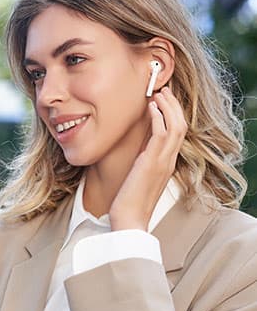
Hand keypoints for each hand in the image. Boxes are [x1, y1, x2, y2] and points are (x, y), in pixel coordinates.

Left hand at [109, 87, 186, 231]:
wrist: (129, 221)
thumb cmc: (130, 203)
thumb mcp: (139, 178)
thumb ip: (143, 163)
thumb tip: (139, 150)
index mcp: (167, 164)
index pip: (177, 133)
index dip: (173, 114)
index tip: (164, 100)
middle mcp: (169, 161)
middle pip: (181, 125)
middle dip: (173, 105)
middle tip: (163, 90)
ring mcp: (162, 162)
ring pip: (175, 126)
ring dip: (168, 106)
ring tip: (158, 93)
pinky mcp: (152, 163)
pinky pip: (161, 134)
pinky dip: (158, 117)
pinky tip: (150, 107)